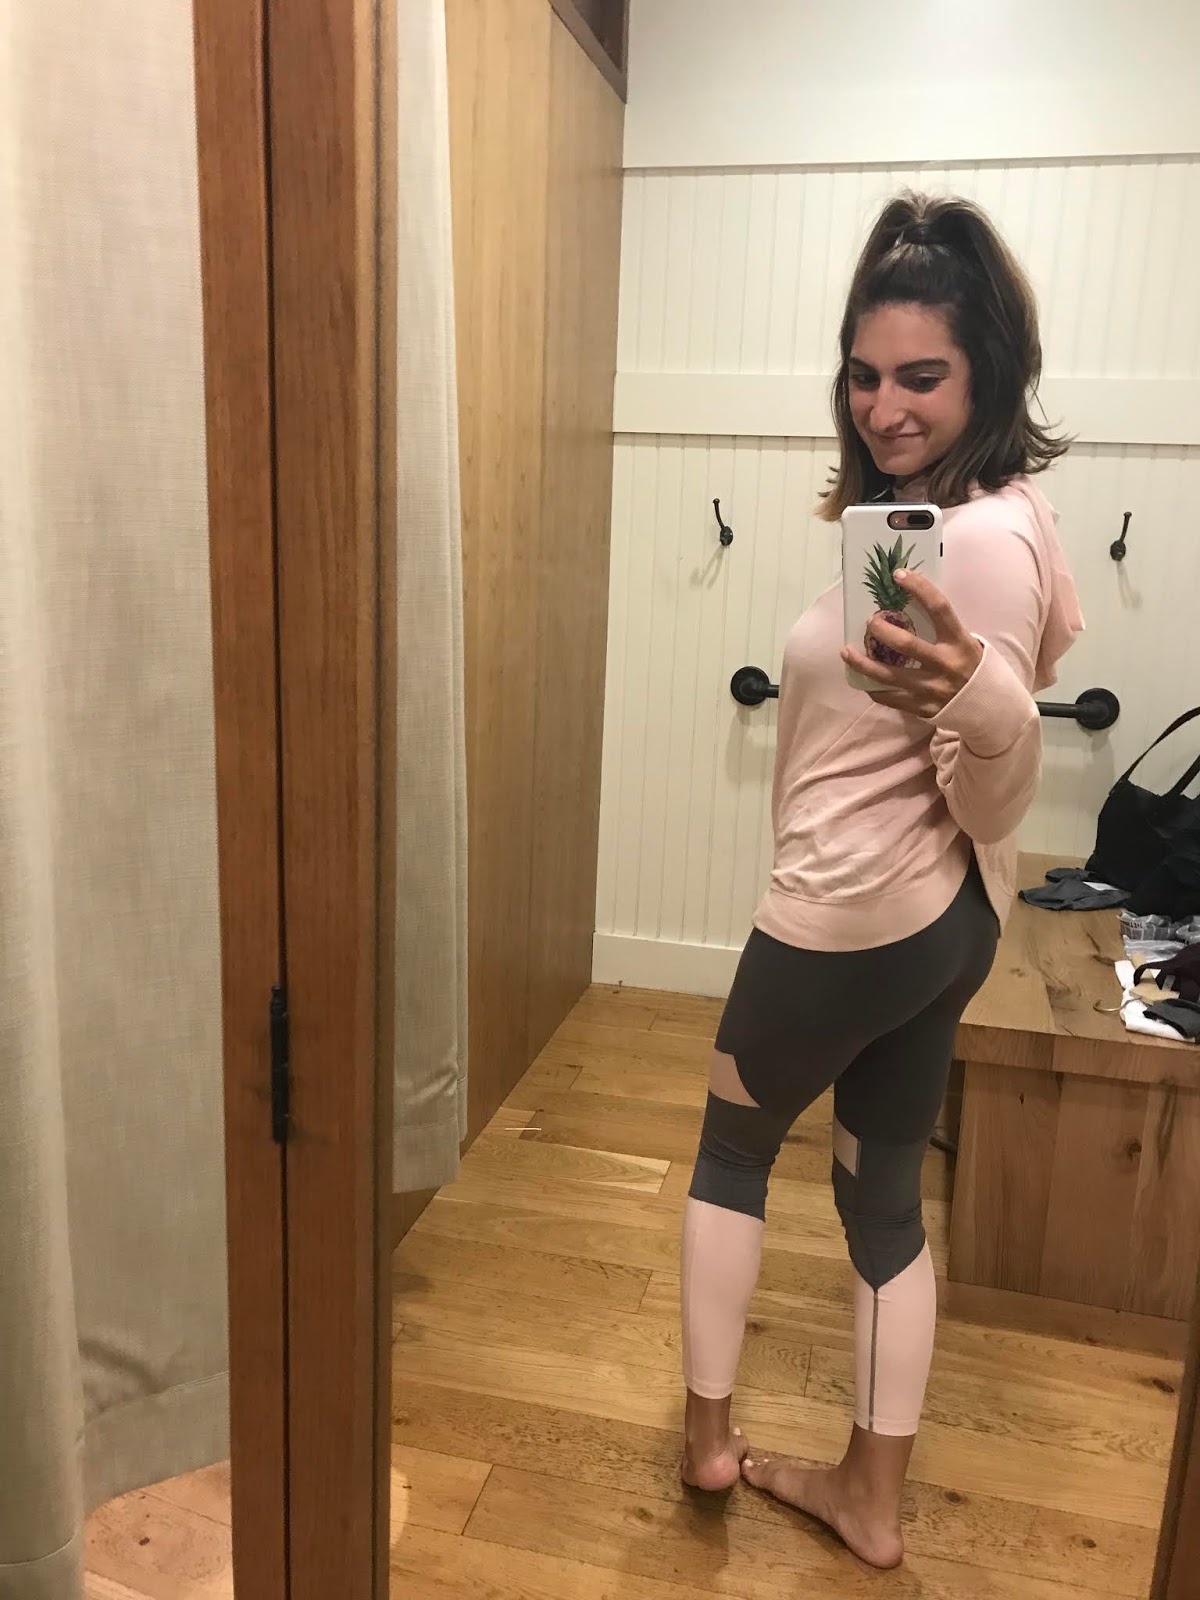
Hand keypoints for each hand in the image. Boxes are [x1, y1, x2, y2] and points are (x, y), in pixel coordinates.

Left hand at [841, 569, 983, 717]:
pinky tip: (862, 679)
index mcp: (959, 642)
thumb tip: (907, 605)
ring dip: (863, 663)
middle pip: (906, 644)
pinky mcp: (923, 708)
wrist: (991, 709)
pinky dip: (873, 688)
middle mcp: (946, 665)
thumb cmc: (972, 667)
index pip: (939, 608)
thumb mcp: (966, 643)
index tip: (899, 574)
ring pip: (889, 676)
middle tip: (870, 621)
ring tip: (846, 652)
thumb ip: (942, 629)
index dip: (919, 588)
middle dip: (881, 630)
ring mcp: (933, 689)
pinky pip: (890, 698)